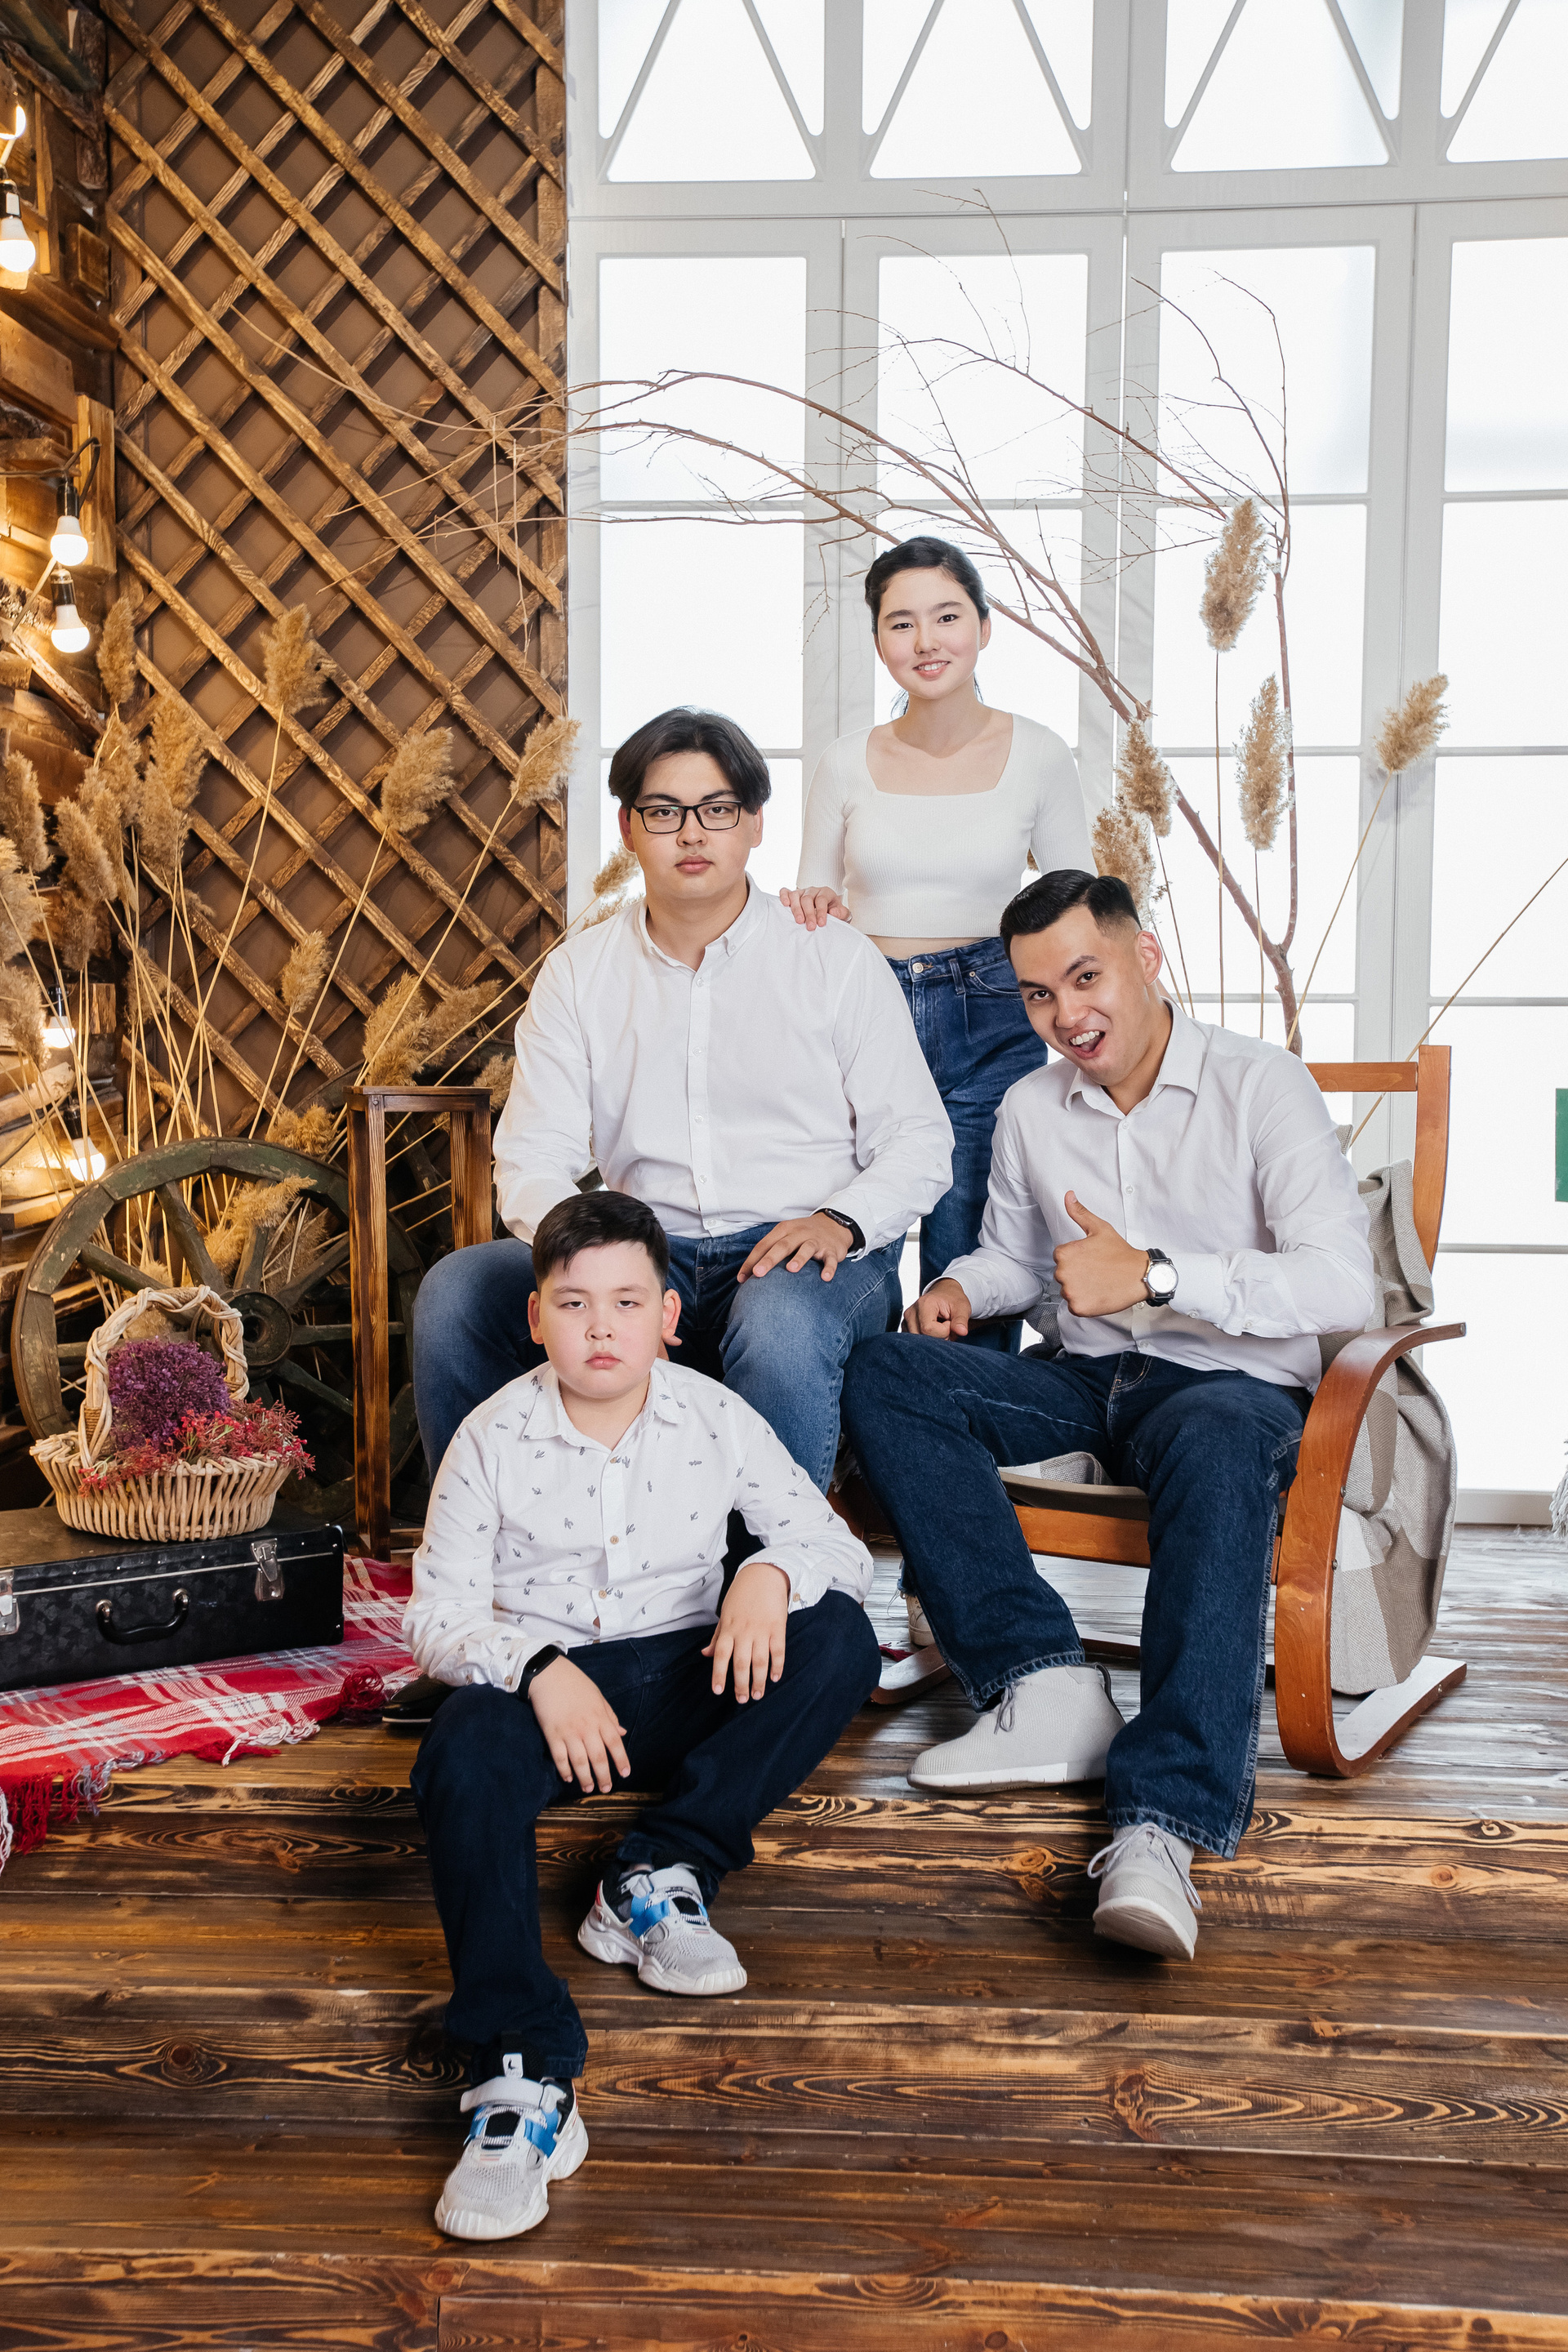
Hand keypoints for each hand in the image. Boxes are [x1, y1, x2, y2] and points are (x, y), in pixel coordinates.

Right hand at [528, 1655, 630, 1792]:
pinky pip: (559, 1757)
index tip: (625, 1774)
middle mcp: (586, 1727)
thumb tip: (622, 1733)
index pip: (614, 1742)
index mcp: (599, 1717)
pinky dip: (564, 1769)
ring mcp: (568, 1732)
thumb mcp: (598, 1696)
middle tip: (606, 1789)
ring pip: (579, 1761)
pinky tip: (568, 1778)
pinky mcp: (552, 1734)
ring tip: (589, 1788)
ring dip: (585, 1778)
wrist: (549, 1674)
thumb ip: (610, 1716)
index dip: (621, 1759)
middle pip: (598, 1757)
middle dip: (603, 1775)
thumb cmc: (575, 1683)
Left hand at [702, 1558, 788, 1700]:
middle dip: (741, 1684)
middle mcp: (744, 1631)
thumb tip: (705, 1655)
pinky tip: (774, 1678)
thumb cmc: (741, 1596)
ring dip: (758, 1680)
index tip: (718, 1691)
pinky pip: (778, 1651)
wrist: (763, 1575)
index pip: (721, 1656)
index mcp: (728, 1628)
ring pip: (759, 1661)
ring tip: (758, 1695)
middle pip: (741, 1663)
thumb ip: (717, 1637)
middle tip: (742, 1700)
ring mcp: (762, 1630)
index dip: (719, 1674)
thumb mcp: (725, 1614)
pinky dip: (777, 1666)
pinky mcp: (777, 1627)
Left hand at [737, 1211, 853, 1282]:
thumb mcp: (785, 1236)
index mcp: (783, 1230)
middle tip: (758, 1273)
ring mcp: (816, 1240)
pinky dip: (829, 1268)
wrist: (834, 1224)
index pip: (764, 1245)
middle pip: (782, 1246)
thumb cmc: (803, 1235)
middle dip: (769, 1259)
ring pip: (807, 1248)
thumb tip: (748, 1275)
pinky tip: (825, 1277)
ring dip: (799, 1258)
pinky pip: (830, 1259)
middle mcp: (799, 1233)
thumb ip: (769, 1251)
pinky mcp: (831, 1249)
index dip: (752, 1261)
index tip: (742, 1278)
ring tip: (791, 1269)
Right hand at [780, 885, 849, 930]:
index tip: (821, 924)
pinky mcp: (792, 895)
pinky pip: (785, 892)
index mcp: (826, 893)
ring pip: (795, 896)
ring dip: (796, 909)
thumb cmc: (833, 913)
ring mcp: (801, 892)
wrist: (827, 910)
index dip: (821, 912)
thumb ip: (842, 913)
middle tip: (810, 927)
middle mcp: (813, 890)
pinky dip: (783, 897)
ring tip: (799, 921)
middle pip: (807, 899)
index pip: (821, 900)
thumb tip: (834, 913)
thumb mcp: (842, 914)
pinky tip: (785, 904)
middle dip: (809, 914)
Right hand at [902, 1278, 972, 1337]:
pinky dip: (927, 1340)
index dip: (943, 1331)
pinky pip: (915, 1341)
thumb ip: (961, 1320)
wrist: (944, 1294)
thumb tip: (962, 1332)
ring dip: (933, 1339)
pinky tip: (933, 1331)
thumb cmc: (953, 1300)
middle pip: (922, 1337)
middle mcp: (911, 1312)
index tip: (949, 1322)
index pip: (928, 1329)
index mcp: (924, 1304)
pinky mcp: (905, 1327)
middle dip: (938, 1338)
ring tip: (939, 1328)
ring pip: (918, 1342)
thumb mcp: (962, 1307)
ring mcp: (906, 1320)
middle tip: (945, 1326)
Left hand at [1053, 1191, 1150, 1317]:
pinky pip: (1075, 1307)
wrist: (1140, 1275)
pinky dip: (1085, 1303)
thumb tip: (1068, 1195)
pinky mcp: (1078, 1308)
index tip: (1092, 1260)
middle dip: (1077, 1274)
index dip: (1078, 1259)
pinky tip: (1098, 1294)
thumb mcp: (1099, 1228)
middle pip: (1063, 1275)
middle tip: (1097, 1271)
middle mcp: (1062, 1273)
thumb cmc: (1120, 1252)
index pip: (1061, 1259)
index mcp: (1064, 1253)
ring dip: (1080, 1289)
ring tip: (1099, 1282)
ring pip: (1068, 1291)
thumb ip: (1080, 1213)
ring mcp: (1070, 1291)